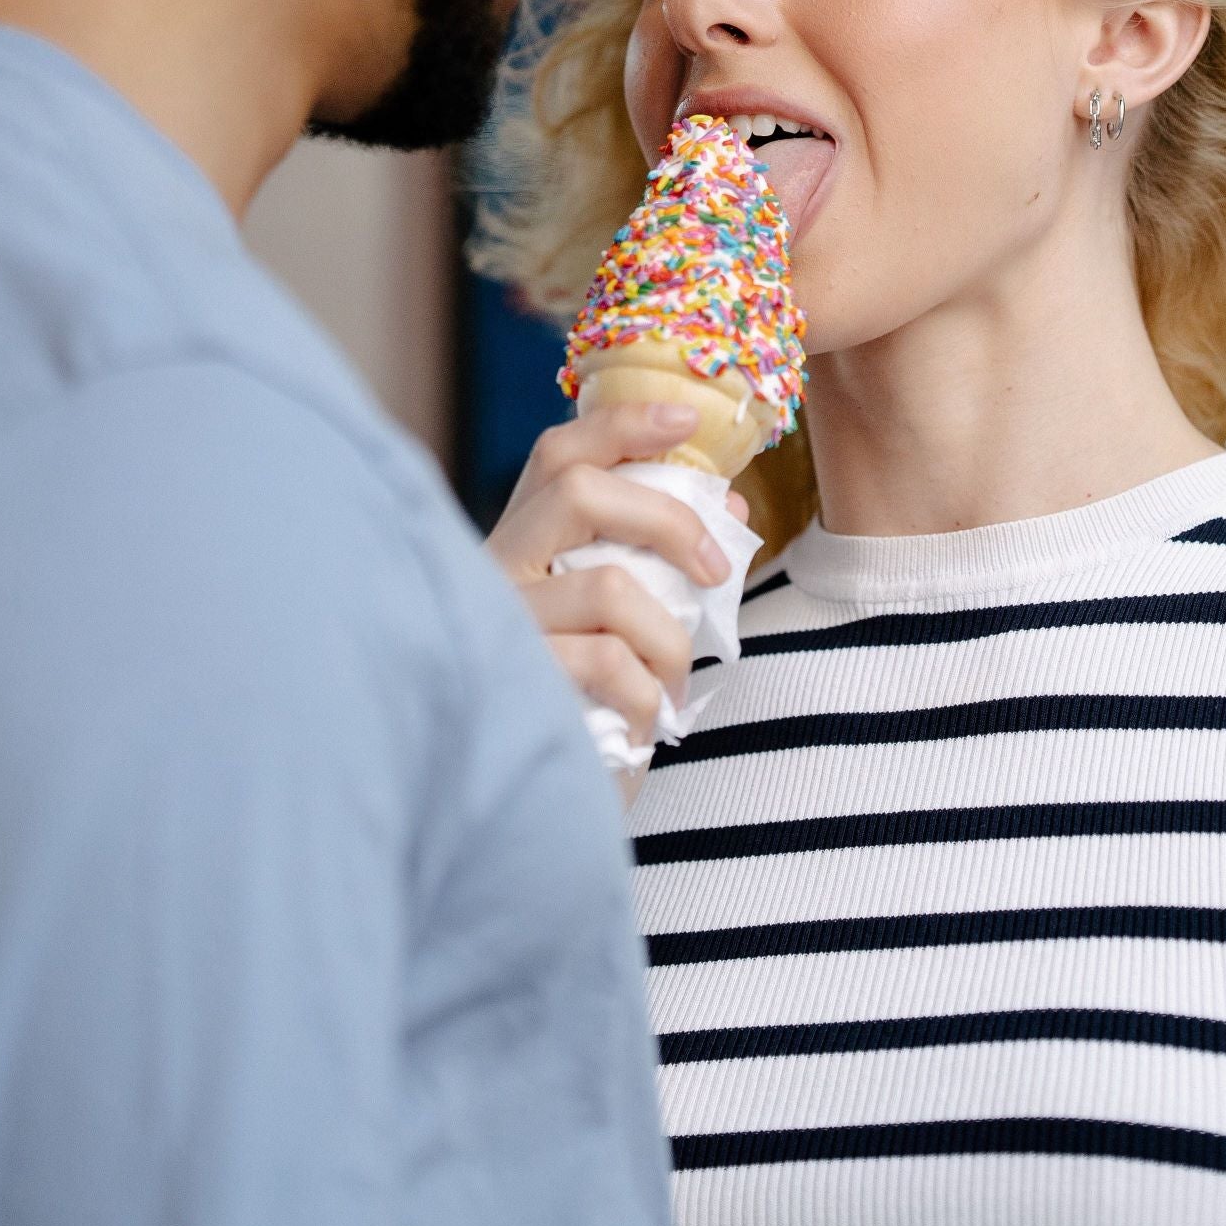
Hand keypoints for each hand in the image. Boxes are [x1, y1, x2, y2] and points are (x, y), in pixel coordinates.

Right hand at [486, 404, 750, 750]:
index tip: (687, 418)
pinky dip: (647, 691)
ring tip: (669, 679)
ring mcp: (500, 627)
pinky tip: (643, 721)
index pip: (557, 455)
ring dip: (668, 636)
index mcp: (520, 545)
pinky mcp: (515, 683)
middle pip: (578, 492)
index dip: (622, 424)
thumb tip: (731, 506)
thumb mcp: (627, 622)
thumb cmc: (589, 705)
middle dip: (667, 518)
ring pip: (610, 586)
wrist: (535, 808)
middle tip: (714, 569)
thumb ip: (663, 563)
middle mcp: (494, 573)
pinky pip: (608, 662)